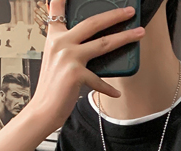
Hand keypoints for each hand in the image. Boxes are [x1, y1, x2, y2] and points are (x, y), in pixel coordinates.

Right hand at [27, 0, 144, 131]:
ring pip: (103, 43)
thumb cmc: (52, 88)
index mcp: (54, 37)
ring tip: (138, 34)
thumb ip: (67, 47)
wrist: (43, 110)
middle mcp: (61, 43)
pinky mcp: (75, 74)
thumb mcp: (55, 61)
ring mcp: (68, 57)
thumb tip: (92, 43)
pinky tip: (116, 93)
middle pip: (93, 23)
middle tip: (129, 12)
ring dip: (124, 38)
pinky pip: (99, 80)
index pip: (57, 10)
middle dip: (114, 15)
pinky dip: (108, 89)